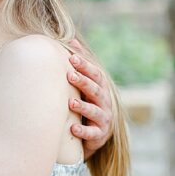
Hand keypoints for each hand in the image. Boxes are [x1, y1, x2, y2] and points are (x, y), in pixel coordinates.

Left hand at [65, 40, 112, 157]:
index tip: (71, 58)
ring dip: (82, 107)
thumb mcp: (86, 83)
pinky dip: (83, 131)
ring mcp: (103, 119)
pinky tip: (72, 128)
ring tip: (70, 102)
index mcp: (101, 88)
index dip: (85, 66)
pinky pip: (92, 133)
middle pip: (96, 90)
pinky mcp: (99, 135)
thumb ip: (81, 64)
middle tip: (69, 75)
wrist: (96, 132)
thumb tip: (71, 40)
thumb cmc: (88, 102)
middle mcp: (105, 102)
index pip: (96, 74)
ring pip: (95, 111)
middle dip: (83, 82)